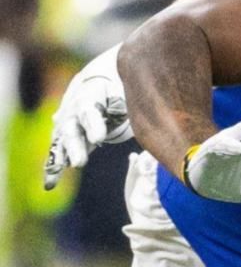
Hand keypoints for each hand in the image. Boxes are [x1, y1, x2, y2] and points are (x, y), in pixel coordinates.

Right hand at [43, 47, 130, 188]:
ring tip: (55, 178)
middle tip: (79, 163)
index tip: (98, 139)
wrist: (98, 82)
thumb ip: (141, 102)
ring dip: (60, 160)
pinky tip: (50, 184)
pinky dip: (54, 168)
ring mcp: (68, 124)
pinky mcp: (67, 137)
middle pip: (72, 129)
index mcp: (91, 95)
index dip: (93, 125)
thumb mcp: (130, 91)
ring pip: (63, 142)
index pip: (90, 111)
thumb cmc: (120, 89)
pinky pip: (60, 153)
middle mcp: (74, 110)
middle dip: (75, 147)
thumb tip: (164, 117)